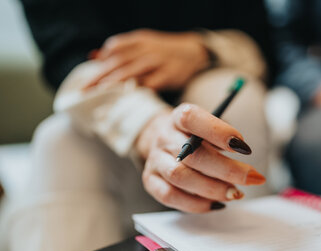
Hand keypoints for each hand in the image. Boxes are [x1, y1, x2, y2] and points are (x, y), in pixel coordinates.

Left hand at [86, 29, 208, 90]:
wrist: (194, 53)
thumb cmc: (164, 52)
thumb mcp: (144, 45)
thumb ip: (121, 50)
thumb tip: (94, 56)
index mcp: (139, 40)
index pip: (115, 47)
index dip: (102, 60)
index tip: (91, 78)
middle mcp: (147, 49)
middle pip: (118, 61)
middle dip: (100, 75)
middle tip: (85, 90)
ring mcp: (158, 62)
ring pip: (132, 72)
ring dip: (114, 83)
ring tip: (100, 95)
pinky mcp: (168, 75)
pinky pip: (150, 84)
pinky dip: (137, 91)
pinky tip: (127, 100)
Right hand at [135, 104, 265, 212]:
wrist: (161, 141)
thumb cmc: (195, 136)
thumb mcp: (209, 126)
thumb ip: (224, 138)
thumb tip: (244, 157)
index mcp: (179, 117)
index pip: (192, 119)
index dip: (219, 132)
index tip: (244, 148)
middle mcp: (164, 137)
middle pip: (193, 155)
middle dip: (227, 170)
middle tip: (253, 177)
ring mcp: (155, 160)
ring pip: (181, 177)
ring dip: (214, 189)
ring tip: (236, 193)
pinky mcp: (151, 181)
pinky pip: (171, 197)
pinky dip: (197, 204)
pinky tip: (217, 203)